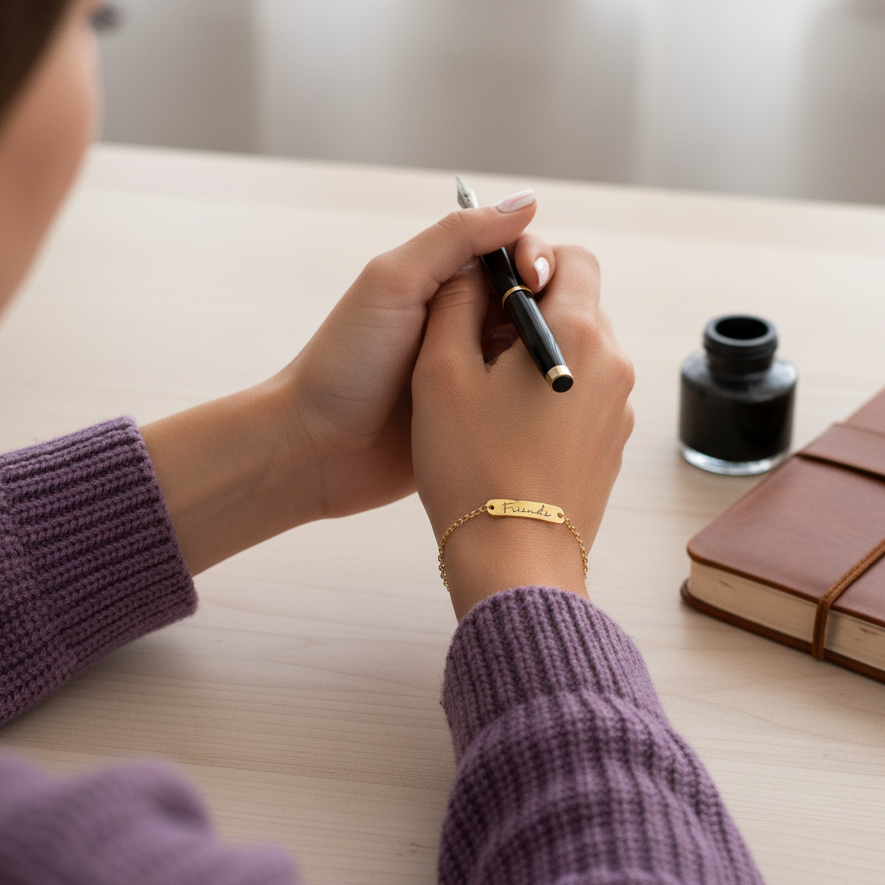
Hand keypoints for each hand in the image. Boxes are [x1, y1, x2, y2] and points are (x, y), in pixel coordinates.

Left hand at [143, 191, 554, 573]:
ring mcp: (472, 373)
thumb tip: (526, 201)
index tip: (538, 281)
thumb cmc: (345, 362)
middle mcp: (463, 325)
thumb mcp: (394, 284)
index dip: (535, 261)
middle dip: (552, 307)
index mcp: (445, 285)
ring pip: (534, 353)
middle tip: (553, 330)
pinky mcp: (477, 418)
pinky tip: (554, 402)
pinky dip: (539, 397)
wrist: (316, 448)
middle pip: (531, 303)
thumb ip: (455, 239)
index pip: (512, 256)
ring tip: (557, 368)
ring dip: (550, 354)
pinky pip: (521, 402)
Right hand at [411, 246, 633, 618]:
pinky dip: (555, 394)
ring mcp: (619, 410)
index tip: (492, 291)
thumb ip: (455, 303)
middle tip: (482, 344)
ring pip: (583, 352)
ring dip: (543, 353)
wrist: (513, 559)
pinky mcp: (612, 446)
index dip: (528, 261)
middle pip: (580, 305)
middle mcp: (614, 366)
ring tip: (493, 394)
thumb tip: (472, 270)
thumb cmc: (471, 465)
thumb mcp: (441, 370)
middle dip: (533, 310)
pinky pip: (587, 396)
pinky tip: (514, 430)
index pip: (571, 258)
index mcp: (579, 334)